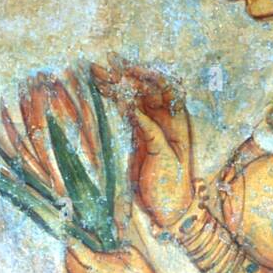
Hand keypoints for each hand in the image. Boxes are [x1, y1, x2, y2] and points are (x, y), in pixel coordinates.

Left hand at [65, 245, 179, 272]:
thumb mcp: (135, 257)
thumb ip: (113, 251)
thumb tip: (96, 248)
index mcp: (107, 269)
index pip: (82, 255)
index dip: (73, 246)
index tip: (70, 239)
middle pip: (74, 270)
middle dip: (69, 259)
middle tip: (70, 252)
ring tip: (72, 269)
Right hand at [92, 58, 193, 227]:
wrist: (166, 208)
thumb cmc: (172, 186)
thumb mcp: (165, 159)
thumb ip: (152, 134)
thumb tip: (135, 111)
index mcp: (177, 122)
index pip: (167, 89)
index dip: (150, 76)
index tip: (130, 71)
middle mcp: (164, 120)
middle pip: (146, 89)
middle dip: (126, 75)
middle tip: (104, 64)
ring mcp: (149, 126)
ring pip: (132, 98)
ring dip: (115, 84)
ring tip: (94, 71)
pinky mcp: (136, 135)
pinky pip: (124, 111)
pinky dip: (111, 99)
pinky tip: (98, 89)